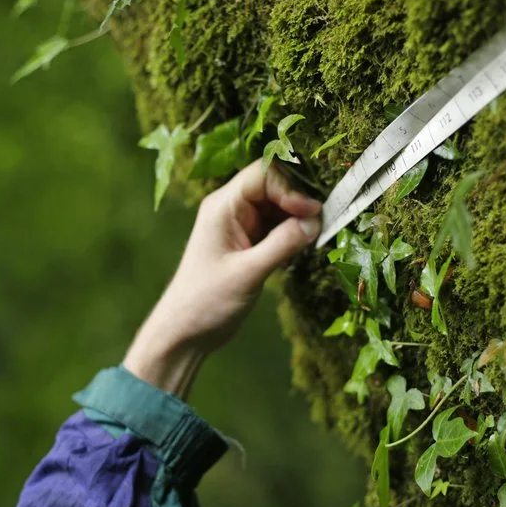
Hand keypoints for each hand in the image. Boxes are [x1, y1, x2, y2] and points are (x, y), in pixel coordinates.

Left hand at [123, 159, 322, 398]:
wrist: (186, 331)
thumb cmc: (206, 301)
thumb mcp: (248, 273)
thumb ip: (282, 244)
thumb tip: (314, 221)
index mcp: (222, 206)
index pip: (262, 174)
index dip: (291, 187)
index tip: (311, 211)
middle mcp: (231, 209)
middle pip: (273, 185)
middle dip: (298, 199)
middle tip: (319, 222)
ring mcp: (241, 225)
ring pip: (278, 206)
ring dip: (298, 217)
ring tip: (315, 235)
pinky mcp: (249, 243)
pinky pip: (277, 226)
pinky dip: (293, 232)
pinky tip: (304, 245)